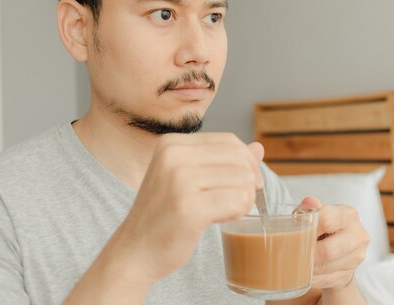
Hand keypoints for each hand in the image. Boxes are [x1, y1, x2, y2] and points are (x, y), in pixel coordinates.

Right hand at [114, 133, 263, 282]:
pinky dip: (238, 211)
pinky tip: (223, 219)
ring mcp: (179, 181)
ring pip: (243, 179)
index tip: (245, 184)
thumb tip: (258, 147)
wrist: (135, 251)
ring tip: (225, 211)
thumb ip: (222, 160)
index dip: (246, 162)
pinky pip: (237, 200)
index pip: (229, 140)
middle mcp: (173, 156)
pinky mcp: (189, 208)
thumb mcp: (189, 178)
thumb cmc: (164, 214)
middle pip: (239, 158)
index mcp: (171, 144)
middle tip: (235, 202)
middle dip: (248, 181)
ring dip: (244, 199)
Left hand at [301, 196, 369, 290]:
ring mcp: (356, 257)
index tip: (296, 232)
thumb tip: (308, 202)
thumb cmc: (324, 228)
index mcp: (348, 215)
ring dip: (307, 268)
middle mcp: (358, 236)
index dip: (309, 227)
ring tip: (296, 262)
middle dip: (307, 254)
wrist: (341, 249)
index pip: (328, 220)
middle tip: (292, 253)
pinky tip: (305, 273)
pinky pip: (326, 280)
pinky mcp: (349, 275)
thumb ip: (309, 209)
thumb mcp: (317, 215)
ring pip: (326, 268)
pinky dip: (312, 278)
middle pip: (328, 250)